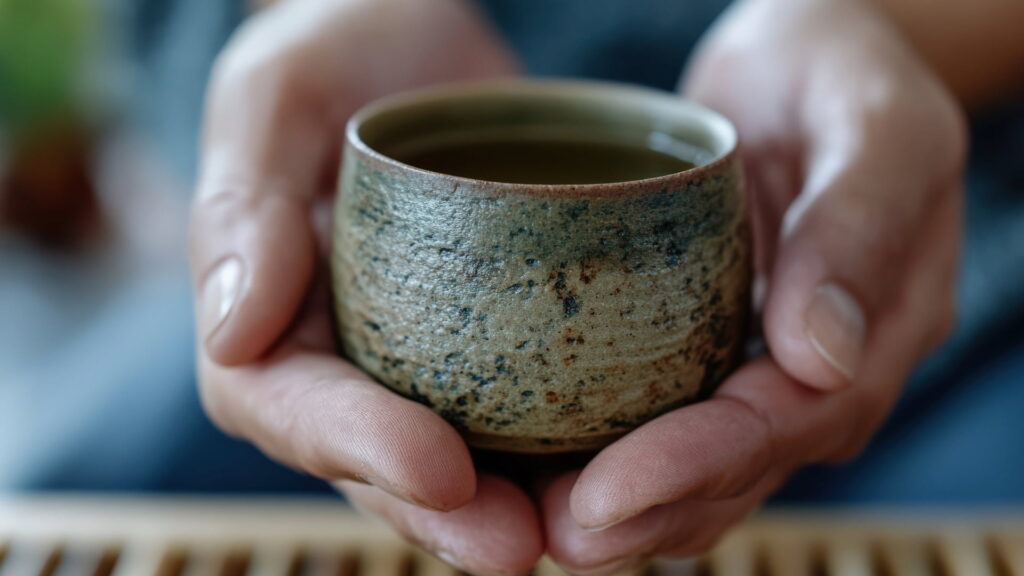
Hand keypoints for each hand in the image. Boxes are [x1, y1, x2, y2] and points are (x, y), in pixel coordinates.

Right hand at [189, 1, 542, 572]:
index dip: (353, 446)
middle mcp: (342, 360)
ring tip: (584, 528)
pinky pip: (522, 413)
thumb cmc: (340, 49)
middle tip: (520, 543)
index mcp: (266, 318)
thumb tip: (233, 330)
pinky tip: (627, 467)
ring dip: (512, 507)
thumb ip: (243, 198)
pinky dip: (567, 452)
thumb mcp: (279, 89)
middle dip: (442, 514)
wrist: (424, 43)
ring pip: (454, 463)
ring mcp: (419, 362)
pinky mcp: (491, 346)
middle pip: (375, 463)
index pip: (289, 405)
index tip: (435, 466)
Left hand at [539, 0, 965, 571]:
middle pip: (736, 469)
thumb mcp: (876, 122)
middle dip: (647, 511)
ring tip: (532, 525)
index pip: (786, 422)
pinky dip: (609, 453)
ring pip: (698, 467)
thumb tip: (822, 354)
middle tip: (553, 534)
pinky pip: (663, 418)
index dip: (697, 466)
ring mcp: (759, 366)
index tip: (606, 492)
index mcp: (878, 330)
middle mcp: (816, 370)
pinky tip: (541, 467)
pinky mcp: (706, 350)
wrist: (805, 65)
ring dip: (623, 509)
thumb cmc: (844, 75)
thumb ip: (859, 225)